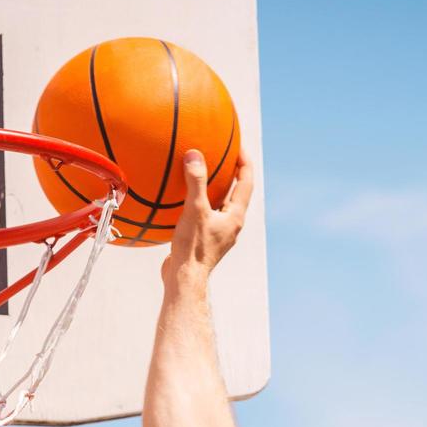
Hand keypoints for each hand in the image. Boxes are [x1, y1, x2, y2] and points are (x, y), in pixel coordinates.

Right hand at [162, 146, 254, 284]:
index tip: (238, 146)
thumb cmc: (193, 247)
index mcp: (235, 216)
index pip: (246, 182)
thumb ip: (196, 181)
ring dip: (215, 190)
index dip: (244, 162)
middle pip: (236, 193)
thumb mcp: (194, 210)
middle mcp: (231, 225)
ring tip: (203, 175)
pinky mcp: (205, 242)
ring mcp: (218, 234)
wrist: (184, 280)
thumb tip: (195, 154)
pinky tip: (181, 201)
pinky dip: (197, 204)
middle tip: (223, 155)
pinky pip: (204, 216)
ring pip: (220, 206)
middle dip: (231, 174)